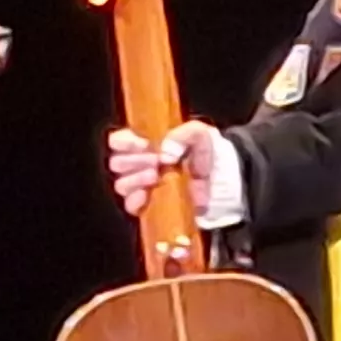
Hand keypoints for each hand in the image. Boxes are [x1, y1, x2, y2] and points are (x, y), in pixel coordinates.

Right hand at [107, 123, 221, 218]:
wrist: (223, 181)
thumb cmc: (207, 154)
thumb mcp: (200, 134)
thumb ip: (184, 133)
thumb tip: (165, 152)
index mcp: (144, 144)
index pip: (117, 141)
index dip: (124, 142)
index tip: (144, 144)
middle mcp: (138, 165)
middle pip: (117, 163)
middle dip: (133, 160)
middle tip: (155, 160)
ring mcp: (143, 187)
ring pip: (121, 184)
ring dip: (135, 179)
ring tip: (156, 175)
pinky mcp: (150, 206)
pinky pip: (130, 205)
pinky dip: (135, 200)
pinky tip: (146, 194)